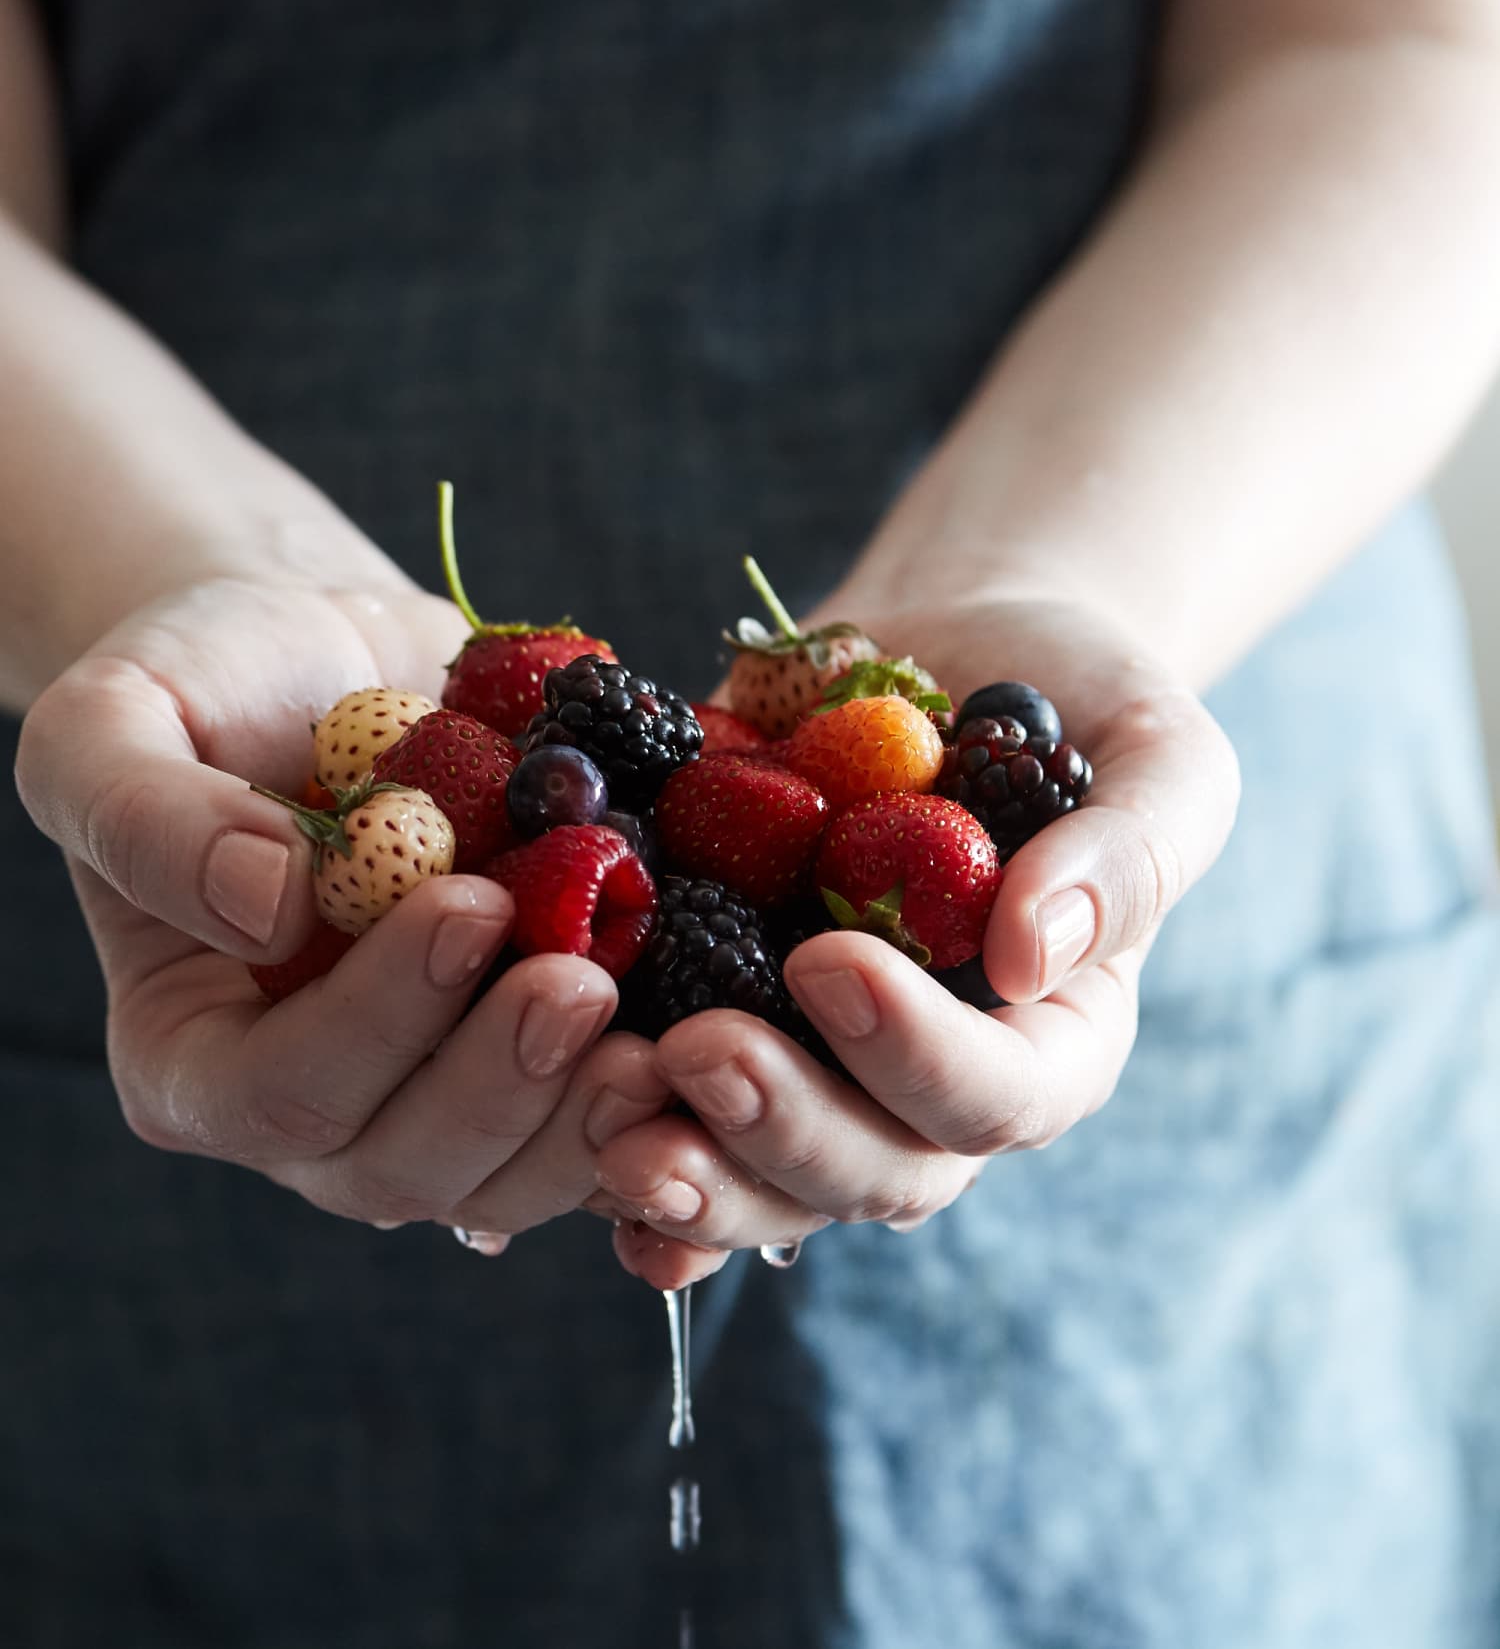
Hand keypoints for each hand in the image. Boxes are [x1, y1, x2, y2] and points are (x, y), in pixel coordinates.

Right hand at [15, 576, 669, 1238]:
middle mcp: (318, 1105)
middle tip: (583, 984)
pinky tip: (722, 1046)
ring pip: (513, 1177)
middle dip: (503, 1088)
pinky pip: (601, 1127)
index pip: (278, 1093)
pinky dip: (666, 1108)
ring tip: (664, 1033)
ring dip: (591, 1120)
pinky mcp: (534, 1066)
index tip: (469, 907)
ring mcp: (434, 1095)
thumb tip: (263, 904)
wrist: (333, 662)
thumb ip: (146, 817)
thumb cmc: (207, 687)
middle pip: (404, 1166)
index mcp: (196, 1055)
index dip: (376, 1022)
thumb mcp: (117, 721)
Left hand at [593, 591, 1239, 1288]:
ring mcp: (820, 1065)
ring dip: (690, 1169)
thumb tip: (1038, 954)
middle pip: (872, 1169)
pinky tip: (570, 1140)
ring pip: (765, 1178)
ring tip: (609, 1119)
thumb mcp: (1155, 751)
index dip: (915, 1055)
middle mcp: (930, 1083)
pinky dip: (616, 1147)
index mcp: (1051, 1040)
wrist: (943, 650)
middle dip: (782, 1128)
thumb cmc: (1070, 699)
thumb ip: (1131, 851)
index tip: (830, 961)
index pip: (999, 1097)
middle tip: (695, 1054)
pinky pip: (678, 1119)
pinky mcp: (722, 1019)